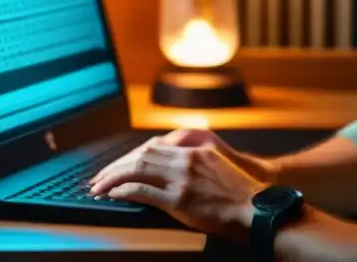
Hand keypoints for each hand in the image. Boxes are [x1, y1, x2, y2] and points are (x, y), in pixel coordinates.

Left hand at [90, 128, 275, 186]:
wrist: (258, 209)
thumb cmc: (241, 195)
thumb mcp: (216, 169)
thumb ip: (193, 165)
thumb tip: (167, 174)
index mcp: (195, 151)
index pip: (153, 146)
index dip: (130, 156)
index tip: (117, 166)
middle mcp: (187, 160)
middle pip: (141, 154)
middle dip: (116, 166)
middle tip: (99, 178)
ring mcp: (183, 178)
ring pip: (138, 168)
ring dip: (114, 177)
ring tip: (99, 187)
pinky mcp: (180, 199)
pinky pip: (143, 191)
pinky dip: (124, 191)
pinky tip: (113, 195)